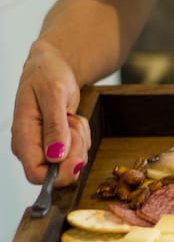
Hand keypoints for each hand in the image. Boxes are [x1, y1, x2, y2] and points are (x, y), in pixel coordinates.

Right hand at [11, 40, 90, 186]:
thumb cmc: (47, 75)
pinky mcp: (57, 145)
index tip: (77, 157)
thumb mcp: (54, 95)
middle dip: (75, 153)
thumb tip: (55, 156)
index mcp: (22, 137)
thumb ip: (55, 126)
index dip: (60, 173)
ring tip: (71, 118)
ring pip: (71, 164)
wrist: (52, 66)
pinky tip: (73, 121)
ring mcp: (44, 147)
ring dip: (80, 142)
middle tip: (74, 127)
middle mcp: (31, 147)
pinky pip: (77, 153)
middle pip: (58, 174)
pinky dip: (82, 139)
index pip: (36, 175)